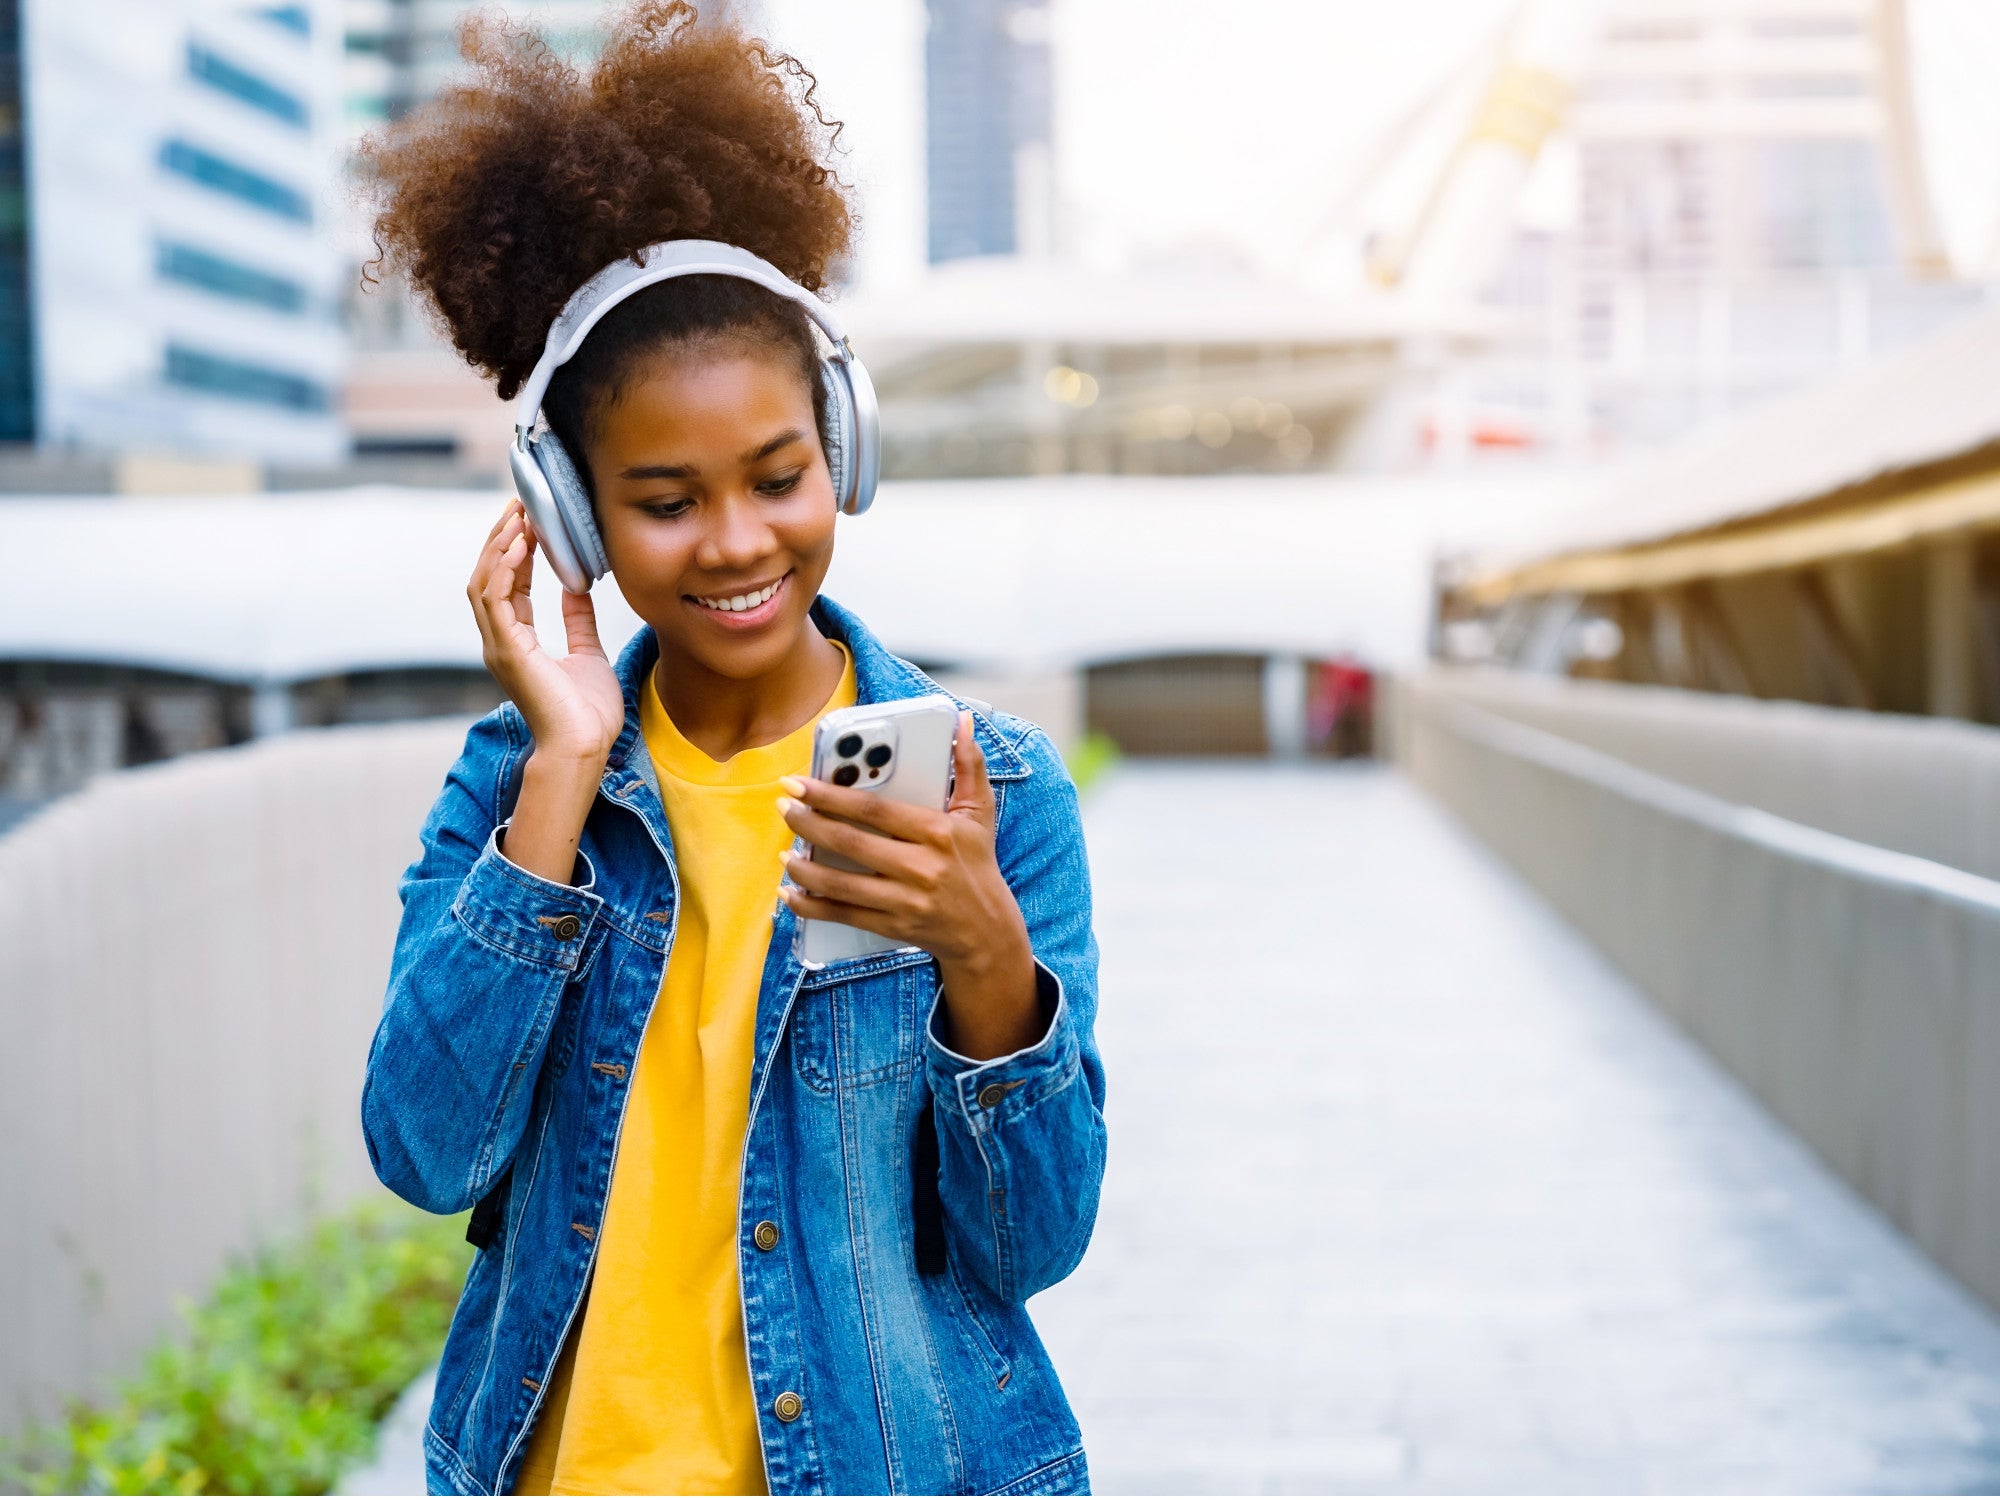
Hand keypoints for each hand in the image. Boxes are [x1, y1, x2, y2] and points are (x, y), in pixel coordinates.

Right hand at [467, 498, 622, 767]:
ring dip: (501, 546)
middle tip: (520, 504)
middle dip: (502, 538)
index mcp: (516, 641)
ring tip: (518, 515)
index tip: (531, 519)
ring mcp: (499, 646)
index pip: (508, 584)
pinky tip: (520, 544)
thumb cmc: (587, 713)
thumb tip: (578, 588)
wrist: (584, 748)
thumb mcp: (588, 653)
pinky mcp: (507, 651)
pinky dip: (505, 568)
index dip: (516, 549)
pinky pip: (496, 600)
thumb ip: (579, 620)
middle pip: (488, 576)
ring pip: (485, 583)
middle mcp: (501, 641)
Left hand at [779, 712, 1042, 1060]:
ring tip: (783, 851)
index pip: (874, 809)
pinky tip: (790, 894)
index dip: (831, 794)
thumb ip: (970, 765)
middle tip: (782, 807)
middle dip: (808, 824)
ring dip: (804, 868)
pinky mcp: (893, 927)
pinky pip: (843, 916)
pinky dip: (811, 907)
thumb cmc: (977, 863)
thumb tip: (963, 721)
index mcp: (938, 832)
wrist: (986, 931)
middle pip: (850, 843)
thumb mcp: (980, 813)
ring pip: (841, 885)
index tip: (799, 782)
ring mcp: (906, 902)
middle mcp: (921, 868)